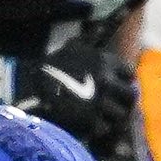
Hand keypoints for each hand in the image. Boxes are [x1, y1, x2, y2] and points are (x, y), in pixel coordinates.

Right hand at [6, 35, 137, 150]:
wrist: (29, 90)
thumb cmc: (49, 68)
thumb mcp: (72, 49)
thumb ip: (91, 46)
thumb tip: (102, 31)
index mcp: (104, 62)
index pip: (129, 73)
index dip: (124, 81)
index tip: (119, 87)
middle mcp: (106, 81)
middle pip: (130, 95)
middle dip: (124, 101)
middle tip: (117, 106)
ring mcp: (100, 103)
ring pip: (121, 115)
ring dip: (114, 117)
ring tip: (104, 118)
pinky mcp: (91, 122)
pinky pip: (105, 129)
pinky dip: (99, 129)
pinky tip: (91, 127)